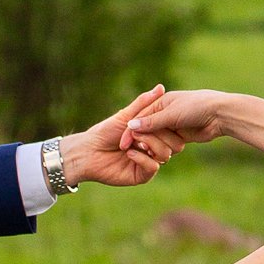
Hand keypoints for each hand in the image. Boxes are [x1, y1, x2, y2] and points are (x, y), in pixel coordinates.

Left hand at [59, 87, 176, 188]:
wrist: (88, 151)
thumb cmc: (105, 132)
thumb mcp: (127, 115)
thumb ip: (144, 103)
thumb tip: (161, 87)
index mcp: (154, 135)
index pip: (173, 129)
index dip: (166, 123)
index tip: (154, 117)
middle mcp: (154, 149)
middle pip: (174, 143)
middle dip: (156, 134)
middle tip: (137, 132)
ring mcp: (149, 162)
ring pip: (166, 154)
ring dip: (149, 144)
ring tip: (132, 141)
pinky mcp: (142, 176)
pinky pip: (153, 167)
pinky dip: (142, 158)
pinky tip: (129, 153)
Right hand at [116, 88, 223, 161]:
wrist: (220, 114)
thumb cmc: (196, 108)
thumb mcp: (171, 114)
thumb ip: (151, 122)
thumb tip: (131, 126)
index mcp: (161, 103)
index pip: (140, 119)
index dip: (131, 132)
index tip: (122, 145)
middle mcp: (165, 113)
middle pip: (147, 129)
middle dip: (143, 140)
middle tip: (134, 152)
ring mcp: (174, 124)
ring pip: (158, 138)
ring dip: (155, 145)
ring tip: (149, 154)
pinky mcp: (182, 134)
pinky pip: (168, 143)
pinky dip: (165, 148)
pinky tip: (159, 156)